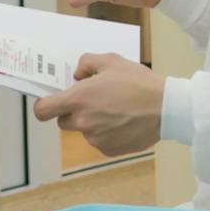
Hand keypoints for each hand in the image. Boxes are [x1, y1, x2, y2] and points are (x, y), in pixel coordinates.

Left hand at [33, 52, 165, 157]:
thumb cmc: (139, 83)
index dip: (44, 106)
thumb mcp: (111, 61)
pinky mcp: (109, 149)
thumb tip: (76, 75)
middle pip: (63, 122)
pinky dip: (107, 134)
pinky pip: (100, 141)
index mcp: (78, 99)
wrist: (166, 108)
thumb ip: (86, 63)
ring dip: (92, 123)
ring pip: (84, 131)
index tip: (50, 103)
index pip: (43, 111)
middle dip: (72, 113)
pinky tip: (123, 122)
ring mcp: (95, 138)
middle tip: (93, 102)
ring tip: (115, 111)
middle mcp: (83, 122)